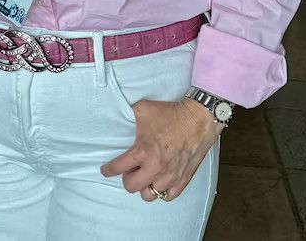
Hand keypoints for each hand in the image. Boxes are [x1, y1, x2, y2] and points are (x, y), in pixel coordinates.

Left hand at [100, 99, 222, 201]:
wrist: (199, 117)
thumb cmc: (172, 113)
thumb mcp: (144, 109)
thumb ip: (128, 115)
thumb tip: (118, 116)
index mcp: (143, 151)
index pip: (117, 168)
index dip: (108, 169)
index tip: (106, 169)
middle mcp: (155, 168)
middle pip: (131, 186)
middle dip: (127, 178)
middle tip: (132, 169)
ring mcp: (170, 176)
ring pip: (149, 195)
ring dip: (145, 186)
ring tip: (147, 175)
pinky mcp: (183, 179)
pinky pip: (167, 197)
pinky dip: (162, 191)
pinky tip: (161, 181)